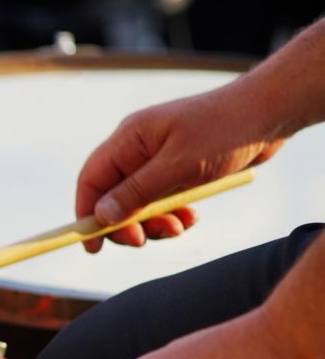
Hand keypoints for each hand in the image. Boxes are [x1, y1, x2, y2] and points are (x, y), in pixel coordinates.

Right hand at [77, 84, 286, 252]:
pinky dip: (173, 214)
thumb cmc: (224, 131)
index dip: (86, 213)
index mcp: (129, 139)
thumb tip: (101, 216)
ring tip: (179, 228)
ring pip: (140, 202)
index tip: (92, 245)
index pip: (92, 180)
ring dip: (154, 222)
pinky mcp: (179, 169)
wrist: (271, 113)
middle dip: (126, 223)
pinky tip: (192, 218)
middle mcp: (138, 149)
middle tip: (143, 241)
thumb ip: (136, 192)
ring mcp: (159, 159)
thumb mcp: (177, 167)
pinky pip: (164, 200)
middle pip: (113, 196)